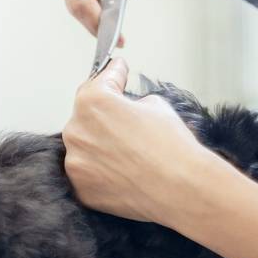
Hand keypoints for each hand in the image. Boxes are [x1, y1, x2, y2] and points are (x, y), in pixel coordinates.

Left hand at [63, 59, 241, 225]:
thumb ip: (130, 102)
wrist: (181, 188)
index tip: (117, 69)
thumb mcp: (156, 105)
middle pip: (87, 117)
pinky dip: (101, 171)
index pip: (99, 82)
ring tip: (129, 154)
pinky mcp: (81, 187)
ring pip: (85, 147)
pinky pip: (88, 173)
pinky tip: (123, 172)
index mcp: (92, 102)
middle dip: (105, 117)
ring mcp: (75, 162)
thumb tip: (125, 107)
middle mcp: (76, 130)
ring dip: (101, 146)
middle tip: (128, 124)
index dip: (113, 75)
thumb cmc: (171, 146)